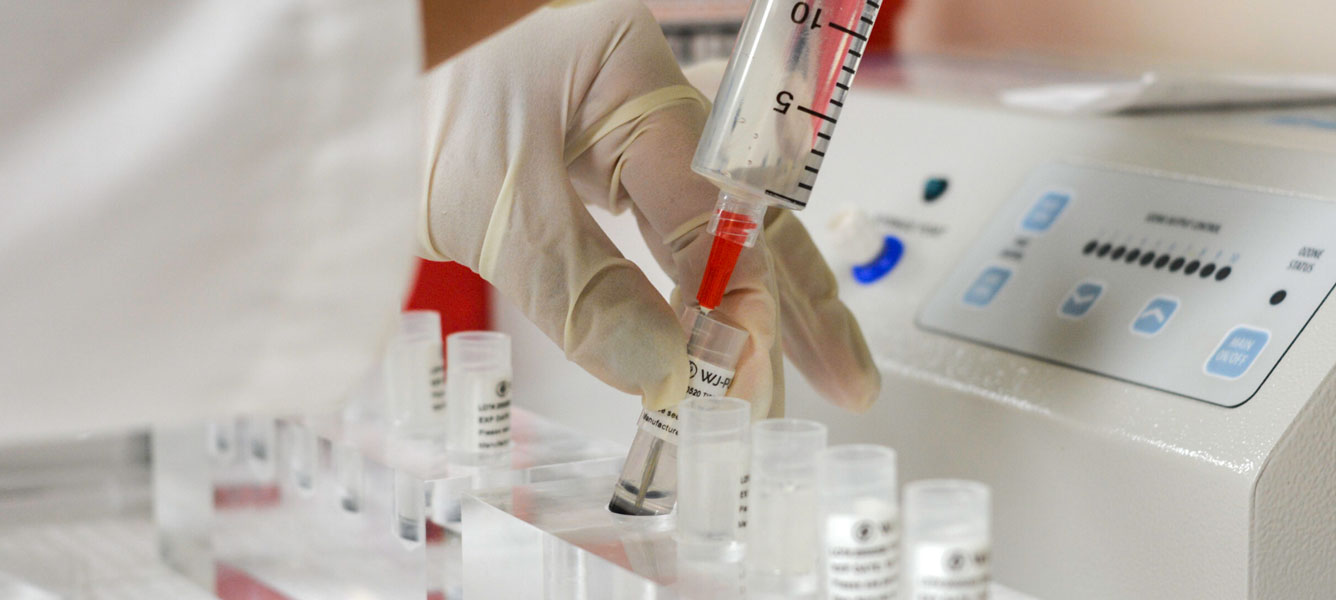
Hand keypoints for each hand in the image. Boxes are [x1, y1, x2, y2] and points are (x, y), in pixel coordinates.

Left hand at [420, 0, 878, 417]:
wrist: (330, 74)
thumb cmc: (399, 91)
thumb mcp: (491, 202)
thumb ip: (583, 290)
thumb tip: (664, 369)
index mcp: (632, 75)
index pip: (710, 211)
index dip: (734, 306)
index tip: (737, 385)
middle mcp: (638, 97)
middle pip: (742, 211)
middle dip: (796, 301)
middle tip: (844, 379)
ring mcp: (613, 126)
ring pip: (708, 223)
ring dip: (758, 299)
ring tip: (811, 364)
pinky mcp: (584, 159)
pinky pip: (656, 227)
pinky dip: (687, 285)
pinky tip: (716, 326)